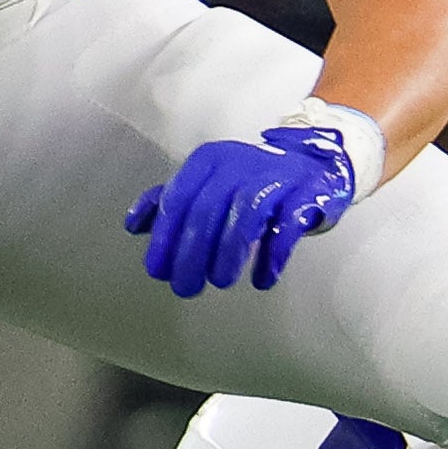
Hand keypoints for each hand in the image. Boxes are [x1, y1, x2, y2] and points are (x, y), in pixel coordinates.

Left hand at [124, 120, 366, 297]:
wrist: (314, 161)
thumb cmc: (252, 180)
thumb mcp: (208, 183)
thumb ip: (171, 201)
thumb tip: (133, 225)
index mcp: (209, 161)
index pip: (177, 199)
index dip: (164, 238)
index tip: (157, 271)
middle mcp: (238, 163)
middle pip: (207, 211)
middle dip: (192, 255)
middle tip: (186, 288)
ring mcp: (274, 177)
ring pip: (244, 217)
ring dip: (229, 255)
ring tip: (221, 281)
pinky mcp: (305, 193)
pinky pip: (286, 226)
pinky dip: (272, 256)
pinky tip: (262, 280)